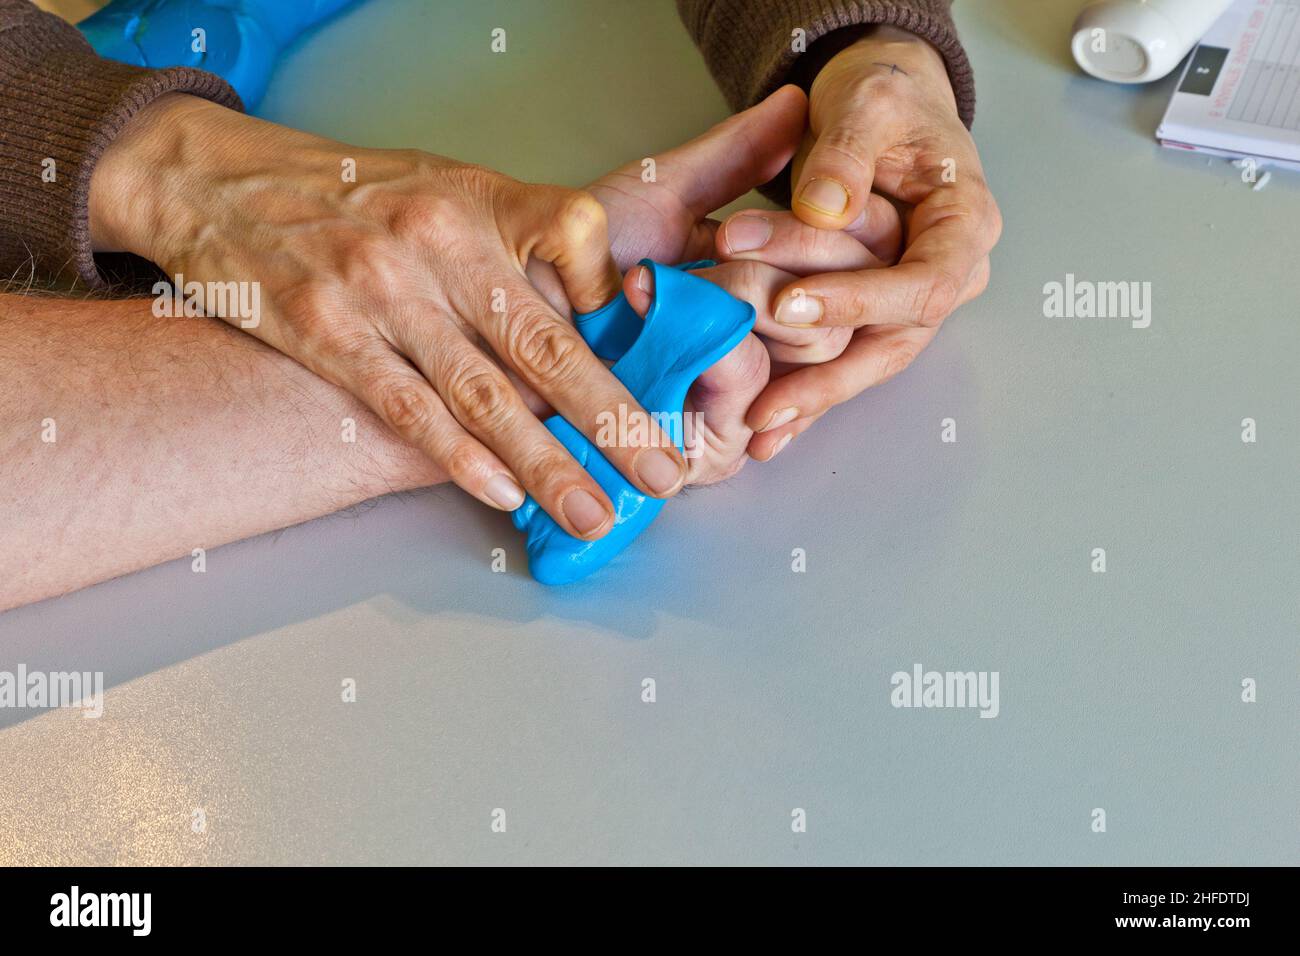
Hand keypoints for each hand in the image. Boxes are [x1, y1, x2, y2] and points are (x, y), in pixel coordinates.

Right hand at [88, 94, 688, 542]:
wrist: (218, 183)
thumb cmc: (353, 192)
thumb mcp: (445, 184)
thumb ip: (517, 239)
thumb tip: (600, 312)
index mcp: (478, 200)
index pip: (576, 232)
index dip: (618, 294)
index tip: (656, 352)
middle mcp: (437, 245)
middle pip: (545, 342)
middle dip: (615, 417)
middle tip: (667, 473)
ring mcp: (380, 293)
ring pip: (483, 394)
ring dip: (548, 464)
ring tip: (596, 513)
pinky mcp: (327, 337)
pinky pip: (407, 408)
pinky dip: (458, 457)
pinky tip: (505, 495)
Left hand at [529, 86, 897, 483]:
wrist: (509, 322)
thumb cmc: (577, 266)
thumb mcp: (662, 197)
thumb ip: (734, 159)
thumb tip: (799, 105)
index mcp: (781, 295)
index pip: (859, 261)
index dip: (830, 229)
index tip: (768, 207)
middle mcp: (782, 353)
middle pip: (848, 301)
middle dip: (794, 260)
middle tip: (724, 242)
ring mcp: (759, 400)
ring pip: (815, 336)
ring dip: (748, 292)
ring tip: (664, 281)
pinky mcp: (722, 441)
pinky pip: (753, 379)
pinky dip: (710, 336)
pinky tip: (655, 308)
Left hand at [715, 26, 1001, 458]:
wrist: (883, 110)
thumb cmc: (884, 100)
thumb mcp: (868, 103)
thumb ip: (848, 152)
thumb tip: (827, 208)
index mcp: (963, 225)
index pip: (922, 282)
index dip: (860, 300)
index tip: (792, 304)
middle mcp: (945, 274)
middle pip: (896, 341)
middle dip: (828, 378)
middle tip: (767, 405)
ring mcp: (908, 301)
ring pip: (866, 362)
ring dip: (811, 399)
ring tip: (757, 430)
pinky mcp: (872, 315)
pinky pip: (842, 360)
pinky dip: (804, 393)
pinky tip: (764, 431)